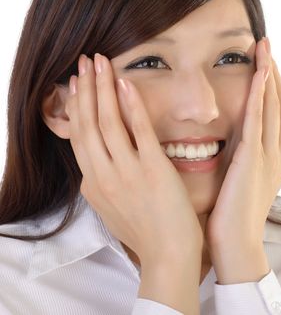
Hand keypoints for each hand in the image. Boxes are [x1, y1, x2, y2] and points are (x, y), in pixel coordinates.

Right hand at [65, 54, 202, 265]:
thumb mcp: (112, 210)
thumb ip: (101, 187)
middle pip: (87, 124)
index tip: (76, 85)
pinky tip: (125, 83)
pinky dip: (129, 105)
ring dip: (101, 88)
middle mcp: (103, 176)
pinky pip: (138, 131)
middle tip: (83, 60)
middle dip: (84, 89)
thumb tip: (92, 171)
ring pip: (106, 122)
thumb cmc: (146, 233)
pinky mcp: (151, 170)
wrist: (169, 255)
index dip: (76, 108)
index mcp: (93, 185)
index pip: (78, 138)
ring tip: (99, 61)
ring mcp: (126, 172)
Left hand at [205, 38, 280, 282]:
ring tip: (264, 47)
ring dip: (270, 74)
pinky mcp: (254, 158)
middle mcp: (280, 152)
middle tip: (267, 46)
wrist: (237, 243)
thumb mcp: (242, 179)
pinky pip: (259, 118)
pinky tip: (259, 72)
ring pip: (275, 105)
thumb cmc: (234, 215)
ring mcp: (270, 155)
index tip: (265, 63)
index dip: (274, 86)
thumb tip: (231, 138)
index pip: (280, 113)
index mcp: (277, 158)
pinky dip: (260, 93)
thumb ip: (242, 156)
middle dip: (275, 73)